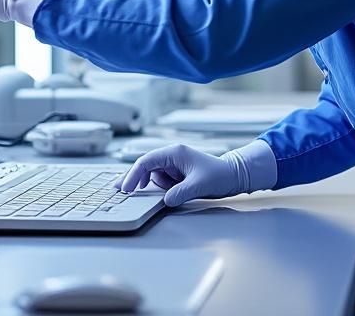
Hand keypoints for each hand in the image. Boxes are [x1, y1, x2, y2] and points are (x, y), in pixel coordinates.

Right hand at [116, 141, 276, 207]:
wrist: (234, 176)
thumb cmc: (219, 175)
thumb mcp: (199, 186)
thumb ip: (180, 193)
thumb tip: (165, 201)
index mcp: (175, 153)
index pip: (146, 162)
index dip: (133, 175)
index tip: (126, 188)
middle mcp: (172, 156)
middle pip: (145, 166)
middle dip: (134, 179)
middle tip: (120, 190)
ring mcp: (174, 164)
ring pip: (154, 176)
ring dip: (158, 186)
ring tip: (178, 190)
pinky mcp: (177, 173)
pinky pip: (163, 181)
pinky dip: (164, 188)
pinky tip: (176, 191)